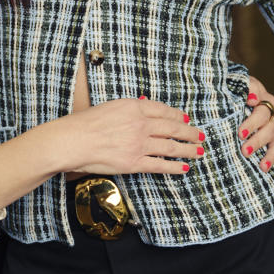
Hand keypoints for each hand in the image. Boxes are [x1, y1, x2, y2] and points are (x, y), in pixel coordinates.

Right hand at [64, 98, 202, 176]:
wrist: (72, 140)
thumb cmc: (85, 123)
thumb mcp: (110, 107)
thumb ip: (130, 108)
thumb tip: (144, 105)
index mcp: (134, 107)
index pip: (163, 110)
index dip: (178, 116)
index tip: (185, 119)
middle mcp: (140, 124)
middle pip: (173, 128)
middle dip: (189, 132)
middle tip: (200, 135)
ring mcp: (139, 144)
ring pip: (171, 147)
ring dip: (188, 149)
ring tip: (199, 151)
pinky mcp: (134, 162)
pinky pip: (160, 165)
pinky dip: (174, 167)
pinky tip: (184, 168)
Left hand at [242, 76, 273, 179]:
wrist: (243, 91)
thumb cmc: (240, 88)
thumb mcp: (242, 82)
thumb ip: (247, 87)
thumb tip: (252, 99)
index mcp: (268, 101)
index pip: (261, 113)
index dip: (251, 124)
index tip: (240, 134)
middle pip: (270, 130)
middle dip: (258, 141)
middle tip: (245, 151)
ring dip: (271, 156)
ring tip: (263, 166)